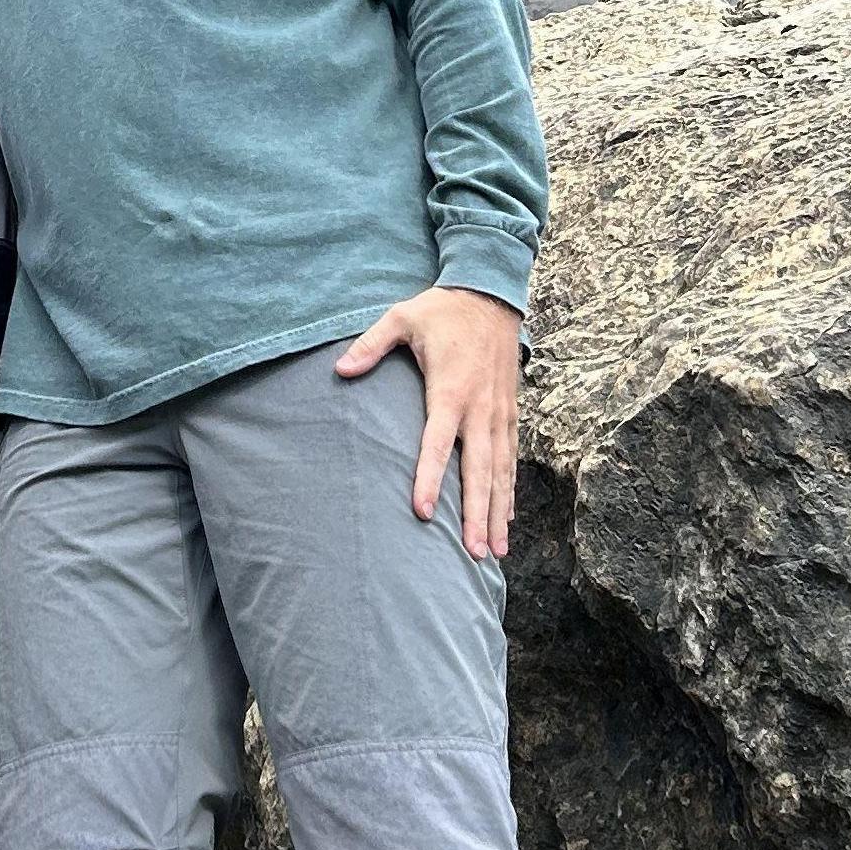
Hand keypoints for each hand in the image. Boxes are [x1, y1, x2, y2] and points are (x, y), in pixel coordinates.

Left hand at [335, 285, 522, 561]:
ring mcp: (499, 413)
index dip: (428, 478)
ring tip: (495, 552)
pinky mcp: (510, 412)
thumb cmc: (442, 310)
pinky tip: (506, 517)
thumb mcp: (401, 317)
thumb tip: (339, 370)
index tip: (422, 512)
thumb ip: (371, 345)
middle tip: (475, 553)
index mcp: (450, 389)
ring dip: (497, 512)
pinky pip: (511, 458)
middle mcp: (479, 408)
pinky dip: (509, 490)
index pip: (437, 443)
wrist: (492, 295)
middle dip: (477, 514)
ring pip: (500, 471)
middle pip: (478, 470)